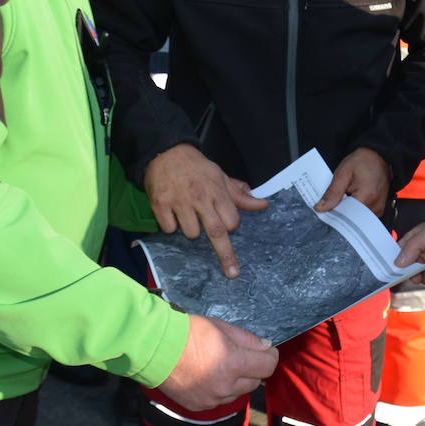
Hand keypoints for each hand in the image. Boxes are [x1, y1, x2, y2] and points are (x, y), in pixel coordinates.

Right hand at [145, 143, 266, 277]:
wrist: (167, 152)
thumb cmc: (197, 168)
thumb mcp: (221, 177)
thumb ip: (240, 195)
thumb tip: (263, 205)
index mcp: (217, 192)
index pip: (232, 221)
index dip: (231, 226)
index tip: (227, 225)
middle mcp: (200, 198)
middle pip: (216, 232)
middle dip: (226, 255)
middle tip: (232, 273)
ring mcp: (180, 202)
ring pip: (191, 234)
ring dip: (191, 230)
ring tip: (187, 213)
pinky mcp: (161, 205)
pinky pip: (169, 229)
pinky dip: (170, 225)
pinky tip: (171, 211)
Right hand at [157, 315, 278, 411]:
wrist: (154, 348)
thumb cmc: (188, 332)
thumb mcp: (221, 327)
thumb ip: (247, 339)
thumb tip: (265, 347)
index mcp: (233, 363)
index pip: (268, 366)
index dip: (270, 356)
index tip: (266, 350)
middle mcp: (225, 385)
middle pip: (255, 381)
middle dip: (252, 368)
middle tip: (241, 355)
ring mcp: (212, 399)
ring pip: (238, 393)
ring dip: (236, 381)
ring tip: (221, 365)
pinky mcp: (200, 406)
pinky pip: (220, 400)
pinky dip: (220, 390)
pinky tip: (207, 376)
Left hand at [316, 147, 389, 215]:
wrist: (377, 156)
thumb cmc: (362, 161)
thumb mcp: (343, 173)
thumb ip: (332, 192)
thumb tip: (320, 208)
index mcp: (366, 196)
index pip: (345, 216)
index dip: (333, 214)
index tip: (325, 210)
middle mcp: (375, 206)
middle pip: (352, 219)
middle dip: (341, 212)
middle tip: (335, 200)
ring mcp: (379, 208)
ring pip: (357, 218)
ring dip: (349, 211)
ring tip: (346, 197)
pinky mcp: (379, 208)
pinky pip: (363, 215)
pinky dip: (356, 210)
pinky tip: (352, 199)